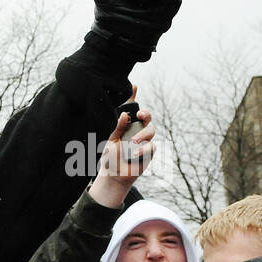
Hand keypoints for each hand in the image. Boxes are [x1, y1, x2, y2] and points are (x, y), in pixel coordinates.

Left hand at [89, 88, 154, 207]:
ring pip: (151, 130)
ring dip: (142, 135)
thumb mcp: (110, 141)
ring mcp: (144, 140)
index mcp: (125, 126)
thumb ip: (117, 128)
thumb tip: (125, 115)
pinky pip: (152, 146)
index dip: (133, 97)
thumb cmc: (110, 157)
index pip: (131, 110)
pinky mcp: (149, 152)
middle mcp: (136, 131)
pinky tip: (134, 154)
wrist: (113, 176)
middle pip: (147, 116)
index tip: (134, 86)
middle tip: (140, 115)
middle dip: (146, 113)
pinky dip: (143, 149)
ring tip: (133, 143)